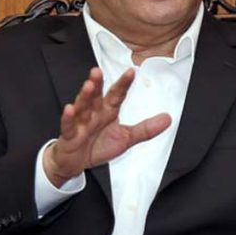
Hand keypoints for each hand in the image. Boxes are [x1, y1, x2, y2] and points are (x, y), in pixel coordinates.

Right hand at [42, 67, 170, 187]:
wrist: (75, 163)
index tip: (131, 72)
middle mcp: (93, 113)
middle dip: (97, 83)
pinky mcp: (69, 135)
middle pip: (96, 96)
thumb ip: (146, 129)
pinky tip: (69, 109)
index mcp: (107, 111)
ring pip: (82, 106)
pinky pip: (68, 125)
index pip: (116, 94)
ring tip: (88, 86)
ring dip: (84, 96)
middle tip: (98, 71)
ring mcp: (80, 123)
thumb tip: (167, 119)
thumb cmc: (97, 146)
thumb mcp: (126, 138)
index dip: (123, 84)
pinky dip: (68, 117)